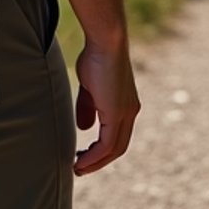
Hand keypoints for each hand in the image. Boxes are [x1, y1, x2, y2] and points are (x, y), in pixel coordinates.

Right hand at [73, 37, 140, 175]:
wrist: (105, 40)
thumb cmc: (95, 56)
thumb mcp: (90, 86)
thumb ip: (88, 107)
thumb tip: (85, 128)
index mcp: (126, 105)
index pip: (117, 136)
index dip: (101, 150)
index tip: (84, 155)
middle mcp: (130, 112)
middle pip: (118, 148)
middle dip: (99, 161)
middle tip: (80, 167)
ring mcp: (126, 113)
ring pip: (114, 150)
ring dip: (95, 162)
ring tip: (78, 168)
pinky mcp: (117, 113)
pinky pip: (107, 145)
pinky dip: (94, 156)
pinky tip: (81, 160)